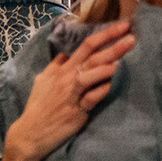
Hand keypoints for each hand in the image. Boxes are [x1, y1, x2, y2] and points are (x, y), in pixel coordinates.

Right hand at [7, 20, 133, 160]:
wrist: (30, 133)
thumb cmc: (40, 105)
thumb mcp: (44, 80)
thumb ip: (58, 64)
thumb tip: (69, 51)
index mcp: (60, 69)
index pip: (85, 45)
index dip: (105, 35)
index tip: (123, 27)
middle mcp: (66, 78)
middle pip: (92, 57)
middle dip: (113, 46)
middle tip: (131, 38)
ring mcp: (71, 94)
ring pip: (90, 75)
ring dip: (106, 68)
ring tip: (119, 64)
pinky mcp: (76, 111)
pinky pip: (92, 98)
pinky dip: (101, 90)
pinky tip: (108, 85)